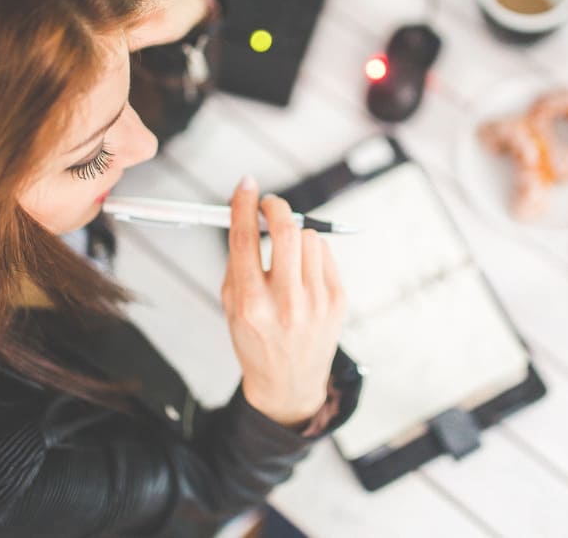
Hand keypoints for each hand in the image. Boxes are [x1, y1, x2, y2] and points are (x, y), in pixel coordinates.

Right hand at [221, 176, 347, 426]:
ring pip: (309, 237)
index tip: (245, 185)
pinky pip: (324, 253)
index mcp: (250, 303)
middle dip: (276, 206)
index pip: (245, 239)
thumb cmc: (255, 340)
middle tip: (269, 205)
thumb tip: (246, 213)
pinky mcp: (337, 300)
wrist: (288, 382)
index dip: (243, 204)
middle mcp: (285, 302)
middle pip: (285, 230)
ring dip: (294, 234)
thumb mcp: (230, 305)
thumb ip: (237, 260)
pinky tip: (302, 270)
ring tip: (286, 253)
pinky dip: (311, 251)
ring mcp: (316, 301)